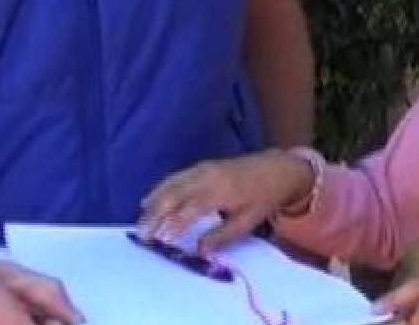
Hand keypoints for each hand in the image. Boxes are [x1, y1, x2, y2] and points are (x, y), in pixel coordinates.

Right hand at [138, 149, 313, 252]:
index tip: (158, 240)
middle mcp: (207, 177)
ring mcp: (203, 169)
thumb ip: (223, 236)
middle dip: (155, 214)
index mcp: (220, 191)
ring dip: (154, 202)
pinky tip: (151, 201)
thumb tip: (200, 251)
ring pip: (171, 184)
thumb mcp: (248, 220)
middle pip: (173, 195)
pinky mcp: (202, 166)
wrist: (277, 168)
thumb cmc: (264, 197)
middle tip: (141, 234)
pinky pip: (176, 177)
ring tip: (141, 222)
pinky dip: (161, 189)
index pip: (189, 209)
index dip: (172, 225)